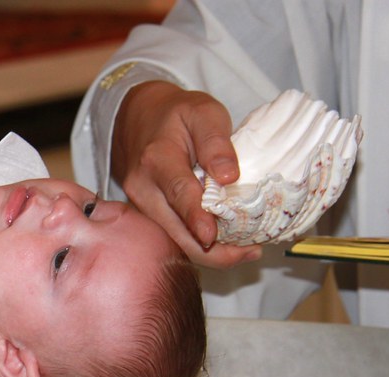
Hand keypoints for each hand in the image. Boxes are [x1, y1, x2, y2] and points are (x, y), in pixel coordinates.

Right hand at [112, 81, 260, 268]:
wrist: (138, 120)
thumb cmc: (176, 115)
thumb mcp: (202, 112)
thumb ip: (216, 142)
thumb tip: (229, 177)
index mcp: (157, 159)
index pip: (178, 192)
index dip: (195, 217)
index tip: (211, 236)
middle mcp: (143, 189)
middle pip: (174, 230)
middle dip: (211, 251)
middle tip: (251, 253)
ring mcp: (141, 206)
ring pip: (174, 240)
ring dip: (209, 252)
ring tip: (246, 251)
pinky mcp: (147, 216)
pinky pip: (173, 236)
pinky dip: (199, 244)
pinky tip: (226, 244)